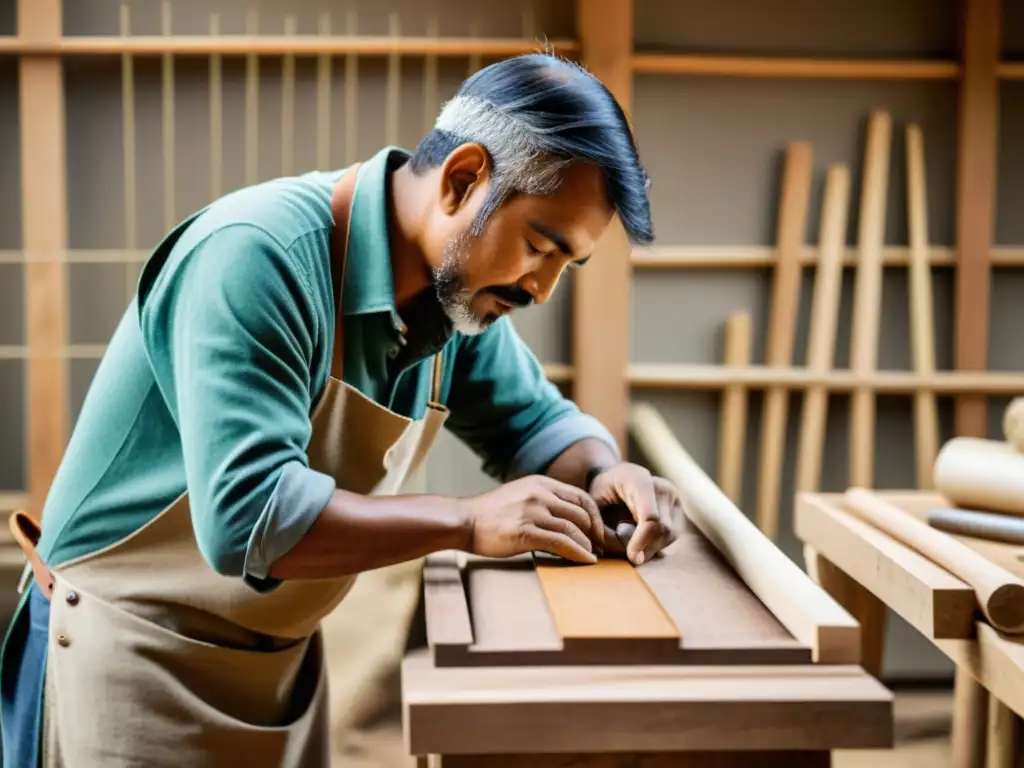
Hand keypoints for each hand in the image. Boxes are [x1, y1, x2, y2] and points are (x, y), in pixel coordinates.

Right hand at [461, 475, 604, 562]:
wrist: (464, 521)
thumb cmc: (491, 514)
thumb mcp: (520, 496)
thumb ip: (544, 502)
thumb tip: (568, 522)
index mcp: (541, 483)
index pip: (580, 497)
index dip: (595, 516)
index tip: (599, 532)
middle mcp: (539, 494)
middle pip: (581, 513)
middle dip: (595, 533)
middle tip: (601, 548)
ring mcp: (532, 512)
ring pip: (573, 528)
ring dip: (588, 545)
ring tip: (593, 557)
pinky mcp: (525, 531)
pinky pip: (561, 543)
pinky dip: (578, 553)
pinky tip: (585, 561)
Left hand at [588, 463, 682, 564]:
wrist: (616, 477)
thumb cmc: (601, 491)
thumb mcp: (593, 505)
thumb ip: (603, 527)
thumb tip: (623, 553)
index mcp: (639, 480)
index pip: (650, 517)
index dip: (642, 541)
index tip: (631, 557)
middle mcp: (662, 486)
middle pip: (663, 528)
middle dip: (647, 548)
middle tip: (631, 558)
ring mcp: (673, 497)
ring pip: (670, 534)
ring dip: (652, 548)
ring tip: (634, 547)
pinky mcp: (678, 509)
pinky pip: (672, 535)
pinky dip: (657, 544)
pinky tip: (643, 542)